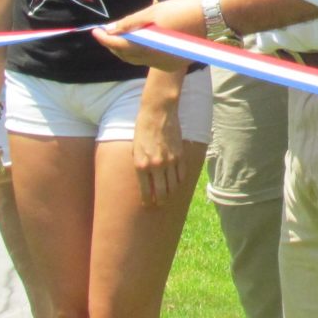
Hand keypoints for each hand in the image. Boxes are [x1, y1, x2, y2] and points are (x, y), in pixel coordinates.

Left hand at [94, 0, 206, 68]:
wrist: (213, 20)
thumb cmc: (183, 10)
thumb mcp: (154, 11)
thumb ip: (130, 23)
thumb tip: (111, 29)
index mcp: (146, 46)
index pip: (117, 44)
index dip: (104, 38)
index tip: (95, 31)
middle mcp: (154, 59)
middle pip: (126, 55)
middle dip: (113, 45)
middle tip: (106, 33)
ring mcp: (164, 64)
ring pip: (138, 59)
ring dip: (127, 49)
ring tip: (122, 36)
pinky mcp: (173, 64)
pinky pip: (151, 60)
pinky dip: (142, 52)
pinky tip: (142, 42)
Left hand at [132, 89, 186, 207]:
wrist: (158, 112)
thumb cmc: (142, 129)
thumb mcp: (135, 149)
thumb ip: (141, 166)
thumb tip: (146, 182)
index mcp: (141, 165)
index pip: (146, 191)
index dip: (147, 201)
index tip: (148, 204)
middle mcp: (156, 165)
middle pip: (161, 192)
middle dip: (160, 201)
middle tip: (159, 204)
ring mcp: (170, 161)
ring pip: (173, 186)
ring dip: (171, 193)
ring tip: (168, 195)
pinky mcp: (180, 155)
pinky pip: (182, 174)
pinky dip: (179, 181)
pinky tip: (176, 182)